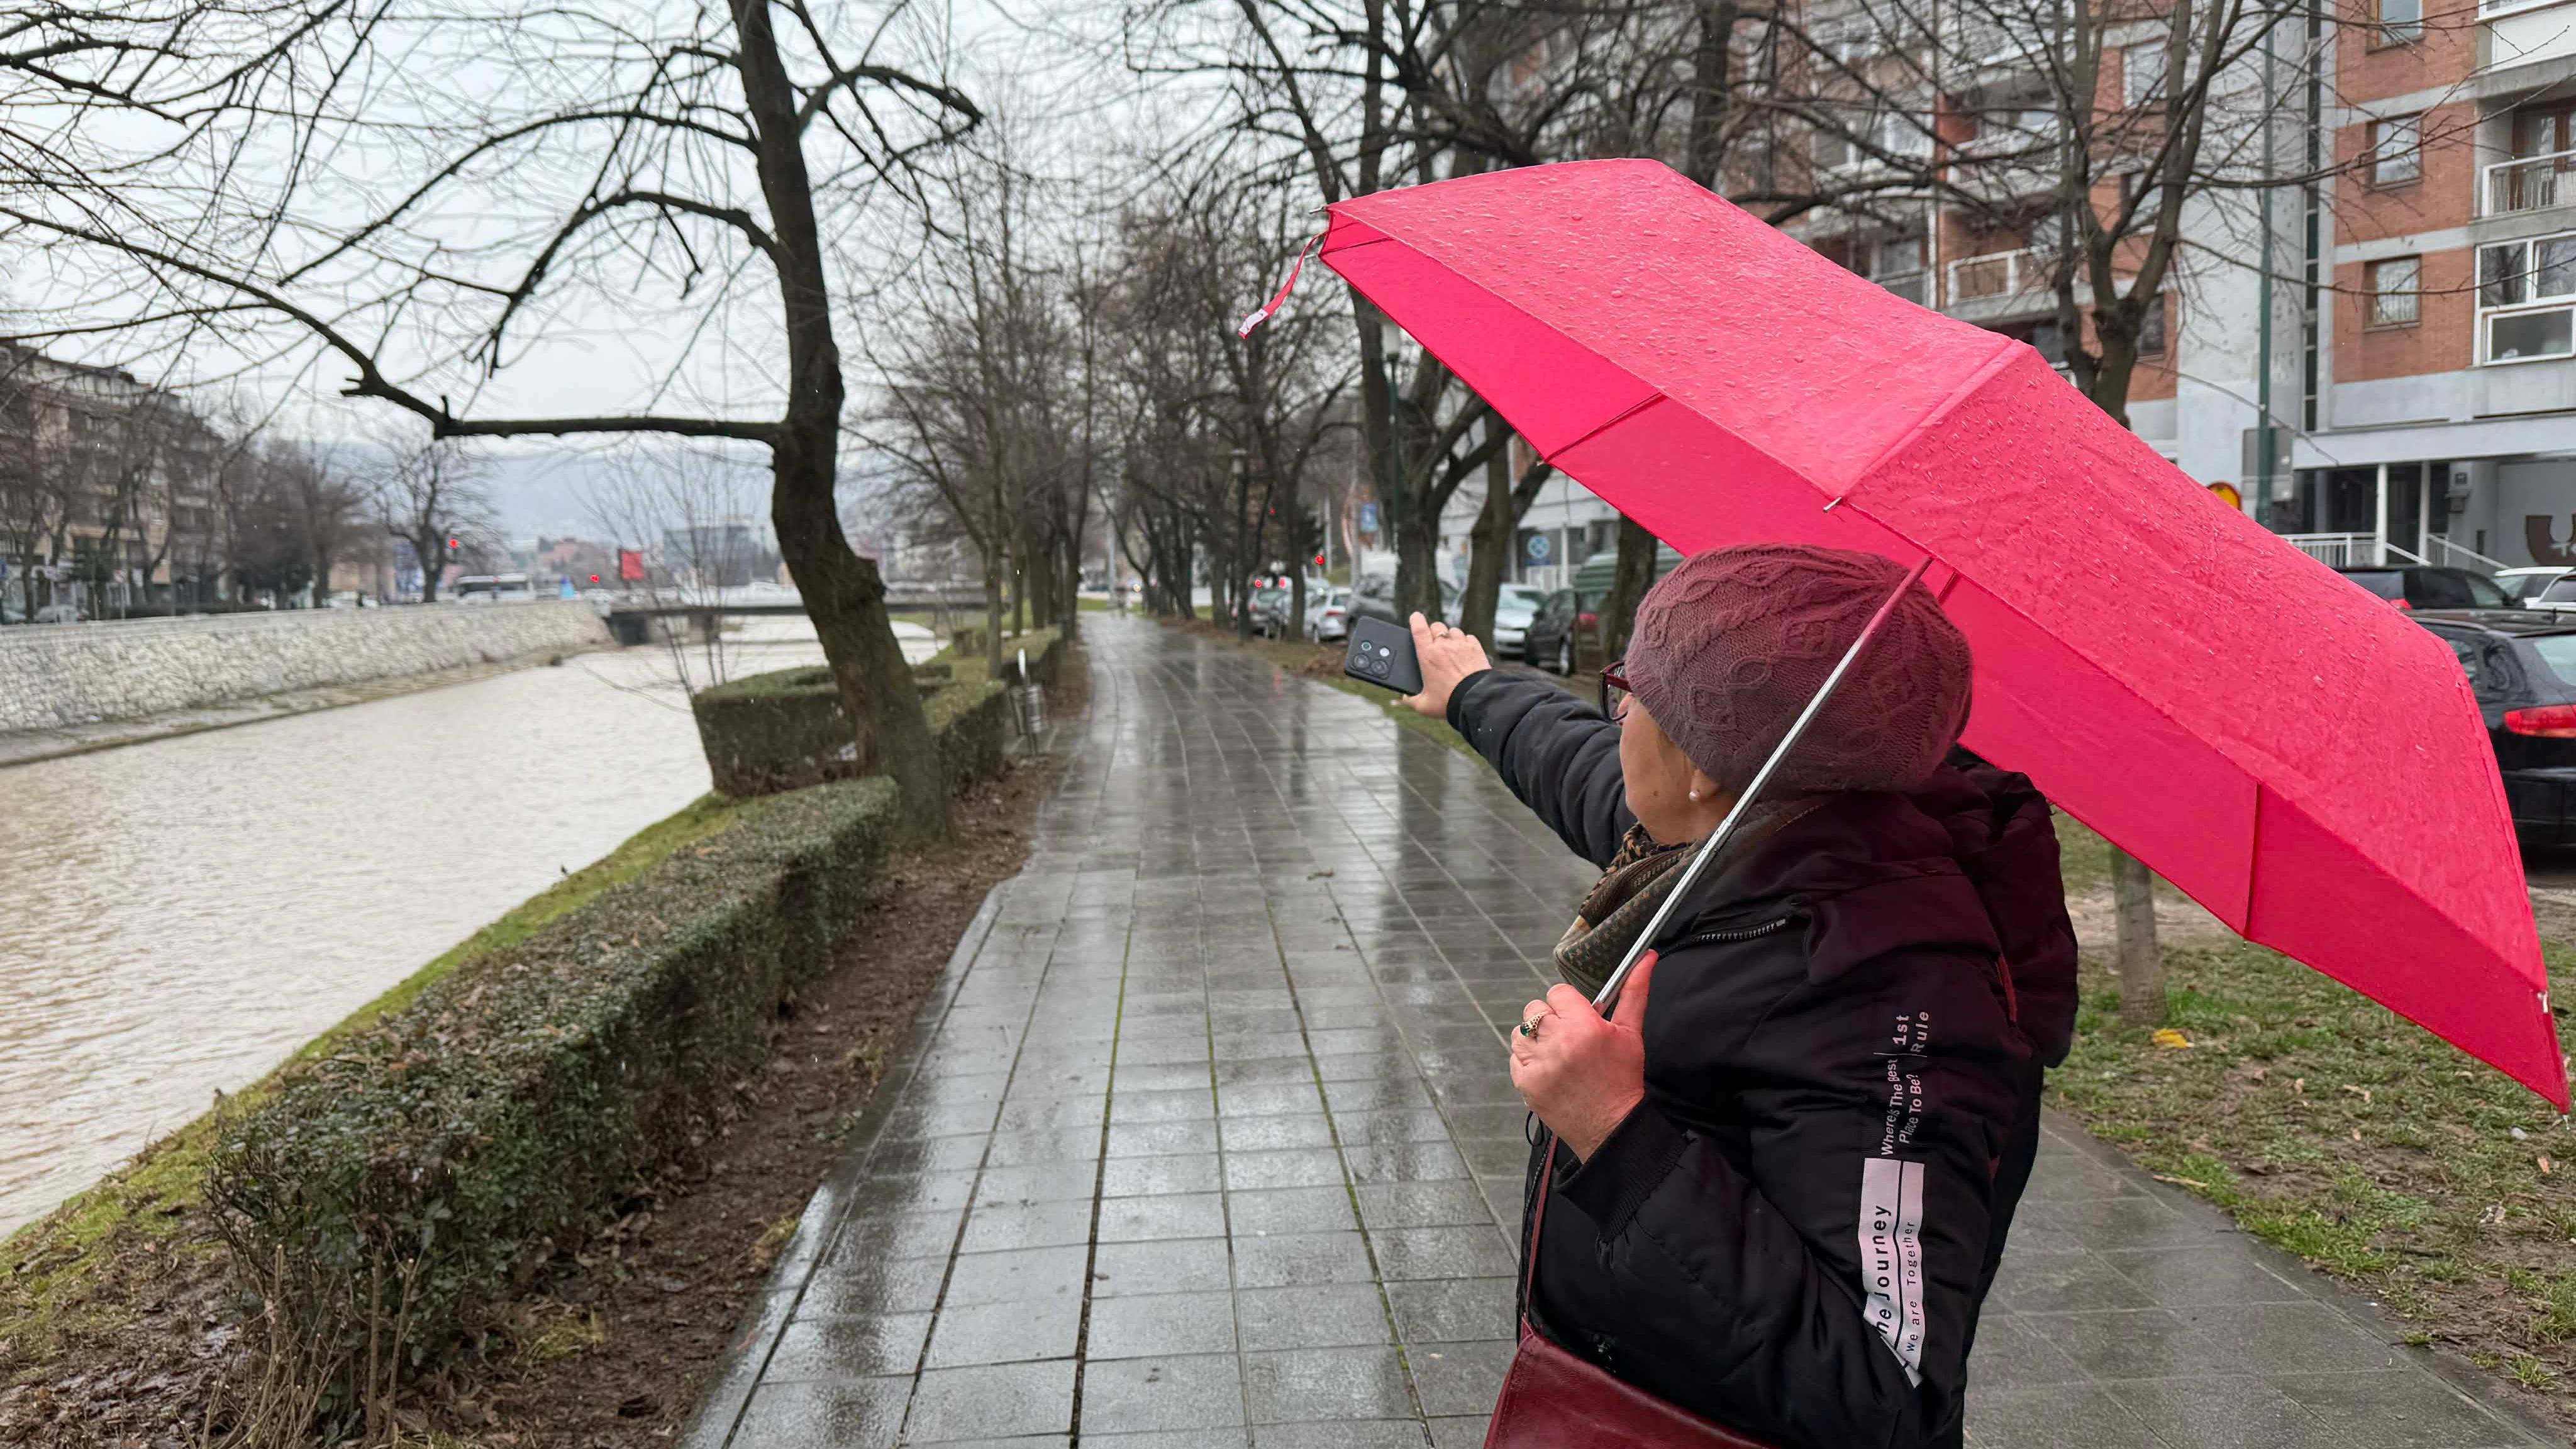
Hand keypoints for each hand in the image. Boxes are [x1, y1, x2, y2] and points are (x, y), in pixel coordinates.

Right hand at [1404, 612, 1490, 717]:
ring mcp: (1461, 645)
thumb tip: (1405, 697)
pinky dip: (1465, 642)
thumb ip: (1410, 700)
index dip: (1416, 619)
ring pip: (1453, 631)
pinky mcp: (1476, 648)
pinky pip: (1469, 637)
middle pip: (1436, 626)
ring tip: (1450, 649)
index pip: (1418, 628)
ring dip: (1450, 637)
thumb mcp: (1423, 705)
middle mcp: (1444, 646)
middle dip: (1433, 630)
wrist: (1474, 701)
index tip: (1415, 617)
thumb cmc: (1448, 702)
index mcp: (1428, 655)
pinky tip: (1464, 652)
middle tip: (1433, 641)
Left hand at [1508, 951, 1654, 1160]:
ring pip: (1521, 1031)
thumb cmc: (1622, 1079)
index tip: (1578, 1018)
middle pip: (1535, 1009)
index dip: (1568, 1005)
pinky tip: (1549, 1070)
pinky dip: (1528, 1061)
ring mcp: (1538, 1064)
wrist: (1611, 1126)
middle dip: (1551, 1020)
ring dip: (1536, 1039)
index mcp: (1584, 1027)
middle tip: (1568, 1038)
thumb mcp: (1631, 1034)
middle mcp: (1557, 1043)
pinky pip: (1515, 1056)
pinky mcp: (1525, 1083)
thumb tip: (1646, 957)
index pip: (1557, 992)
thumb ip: (1634, 992)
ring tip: (1557, 1054)